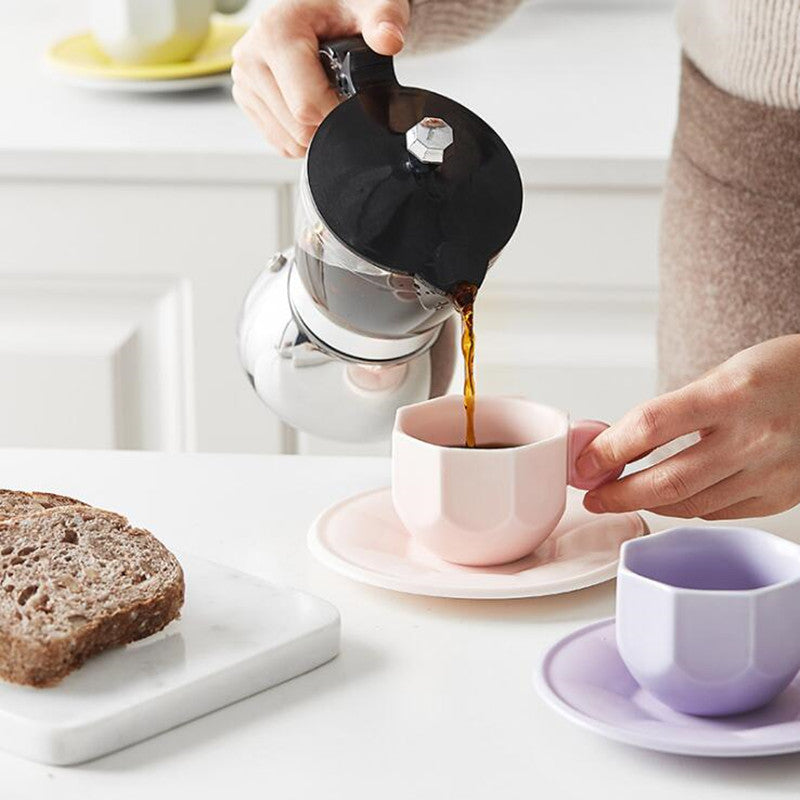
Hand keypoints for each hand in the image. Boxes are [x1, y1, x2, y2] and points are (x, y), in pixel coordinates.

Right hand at [232, 0, 408, 156]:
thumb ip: (384, 19)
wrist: (319, 6)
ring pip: (289, 141)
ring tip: (326, 96)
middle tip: (344, 97)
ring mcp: (244, 81)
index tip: (357, 106)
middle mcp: (251, 57)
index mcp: (274, 33)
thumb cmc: (340, 5)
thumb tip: (389, 40)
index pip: (307, 106)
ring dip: (316, 133)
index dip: (340, 116)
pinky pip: (280, 141)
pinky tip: (311, 106)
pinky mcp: (246, 99)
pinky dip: (301, 136)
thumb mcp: (368, 5)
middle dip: (330, 125)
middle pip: (298, 129)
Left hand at [575, 335, 799, 519]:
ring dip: (647, 504)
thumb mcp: (723, 372)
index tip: (584, 463)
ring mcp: (772, 472)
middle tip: (594, 495)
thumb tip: (617, 445)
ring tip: (624, 495)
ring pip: (690, 505)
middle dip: (618, 494)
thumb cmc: (783, 372)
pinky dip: (686, 508)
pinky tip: (671, 497)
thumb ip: (673, 409)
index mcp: (732, 393)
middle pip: (668, 481)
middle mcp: (754, 436)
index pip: (651, 425)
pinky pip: (718, 513)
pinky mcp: (782, 496)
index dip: (608, 450)